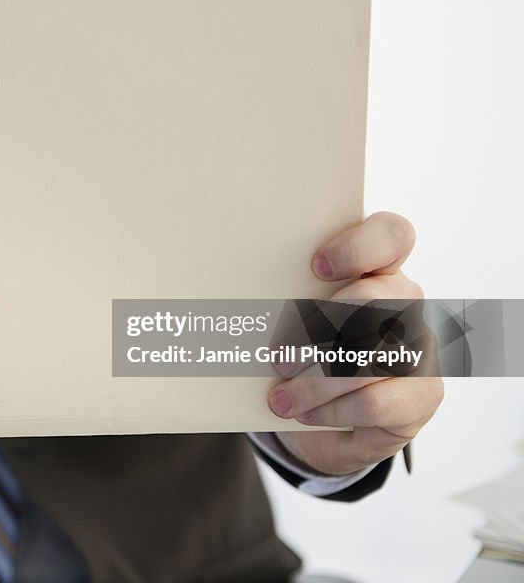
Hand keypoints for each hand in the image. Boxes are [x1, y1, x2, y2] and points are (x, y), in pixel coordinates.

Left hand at [268, 212, 443, 474]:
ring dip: (318, 381)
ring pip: (375, 357)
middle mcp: (405, 301)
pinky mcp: (423, 395)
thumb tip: (229, 294)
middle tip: (278, 357)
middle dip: (323, 326)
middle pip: (380, 296)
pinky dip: (334, 410)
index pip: (391, 235)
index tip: (316, 267)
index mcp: (375, 268)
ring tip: (279, 398)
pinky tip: (306, 414)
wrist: (322, 416)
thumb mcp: (288, 320)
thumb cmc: (300, 351)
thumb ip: (280, 298)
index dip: (359, 247)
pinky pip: (378, 401)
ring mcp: (419, 347)